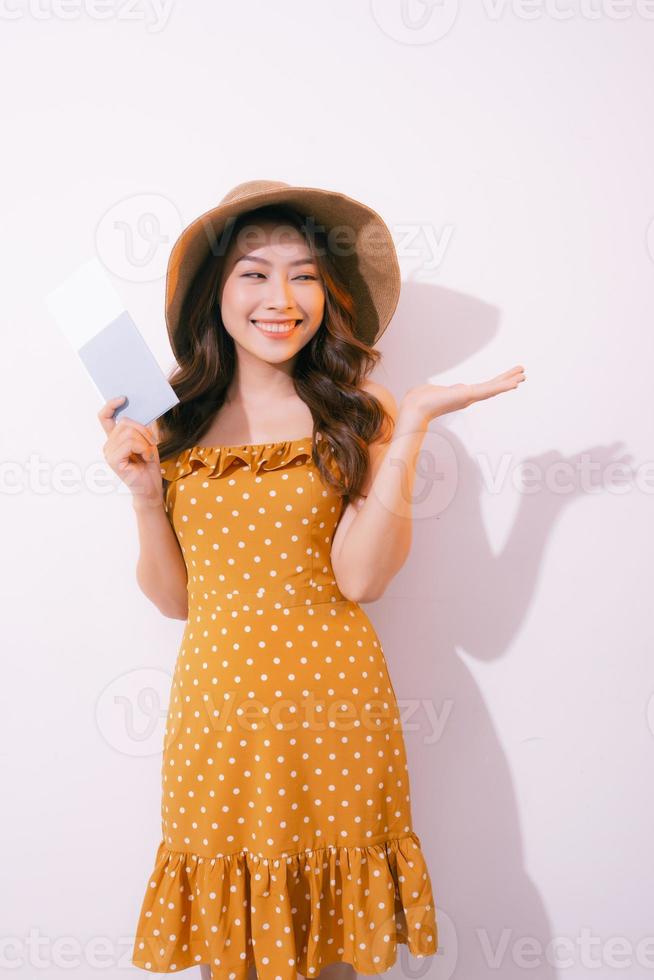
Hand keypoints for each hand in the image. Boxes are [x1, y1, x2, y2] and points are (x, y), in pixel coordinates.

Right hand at [98, 396, 162, 505]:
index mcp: (114, 439)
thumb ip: (140, 427)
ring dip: (146, 442)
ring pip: (129, 432)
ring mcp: (109, 453)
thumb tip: (141, 409)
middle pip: (125, 422)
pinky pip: (130, 443)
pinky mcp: (114, 460)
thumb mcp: (147, 441)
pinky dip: (144, 448)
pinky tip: (146, 458)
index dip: (111, 405)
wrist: (150, 487)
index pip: (105, 417)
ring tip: (148, 453)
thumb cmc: (148, 465)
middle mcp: (108, 444)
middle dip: (144, 430)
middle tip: (152, 444)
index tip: (123, 398)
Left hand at [402, 364, 525, 424]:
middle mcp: (468, 397)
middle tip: (523, 373)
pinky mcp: (469, 396)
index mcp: (462, 394)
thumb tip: (423, 391)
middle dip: (507, 380)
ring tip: (523, 375)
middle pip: (492, 387)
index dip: (497, 383)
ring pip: (494, 388)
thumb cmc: (419, 400)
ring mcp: (470, 397)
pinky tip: (513, 384)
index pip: (483, 388)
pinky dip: (502, 387)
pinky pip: (489, 390)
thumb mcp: (430, 391)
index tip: (508, 379)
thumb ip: (432, 392)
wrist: (416, 408)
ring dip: (509, 382)